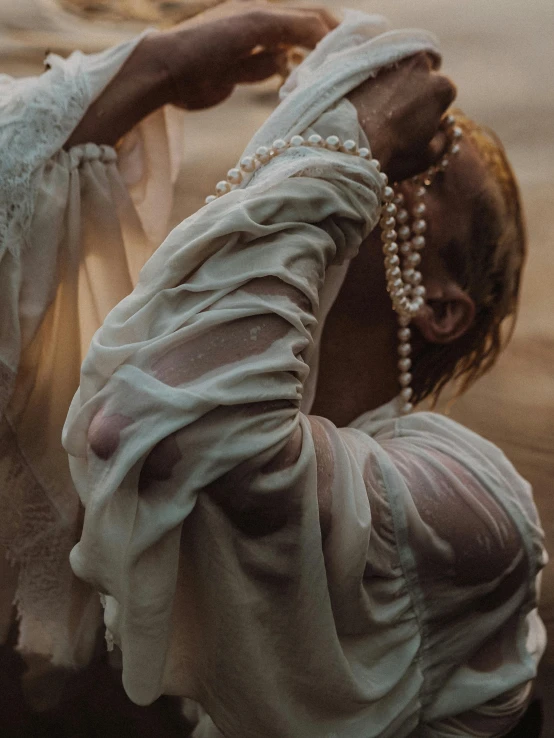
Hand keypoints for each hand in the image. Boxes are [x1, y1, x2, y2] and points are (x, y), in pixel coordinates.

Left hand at [155, 1, 337, 109]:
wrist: (170, 74)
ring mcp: (249, 50)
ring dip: (307, 62)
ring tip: (330, 74)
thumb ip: (291, 28)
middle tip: (349, 60)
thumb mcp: (255, 27)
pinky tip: (297, 83)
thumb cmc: (207, 44)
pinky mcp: (239, 73)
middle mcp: (258, 27)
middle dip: (324, 44)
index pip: (307, 17)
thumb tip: (322, 37)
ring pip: (288, 54)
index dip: (332, 28)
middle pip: (301, 33)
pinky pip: (270, 70)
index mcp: (262, 9)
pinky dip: (286, 74)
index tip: (355, 44)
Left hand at [347, 53, 456, 181]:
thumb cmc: (391, 154)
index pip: (444, 94)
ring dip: (396, 82)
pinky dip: (376, 79)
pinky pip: (377, 68)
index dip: (433, 109)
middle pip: (424, 74)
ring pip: (400, 68)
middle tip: (399, 113)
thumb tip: (442, 130)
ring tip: (382, 106)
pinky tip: (368, 99)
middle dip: (416, 89)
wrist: (348, 143)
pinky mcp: (366, 61)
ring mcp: (392, 60)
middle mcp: (421, 64)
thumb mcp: (427, 156)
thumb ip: (443, 139)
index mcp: (442, 86)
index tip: (420, 122)